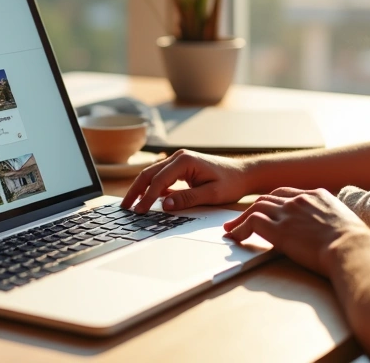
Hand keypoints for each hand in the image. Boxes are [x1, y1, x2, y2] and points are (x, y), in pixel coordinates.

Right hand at [121, 149, 249, 212]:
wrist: (244, 174)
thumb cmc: (231, 183)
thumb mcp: (210, 194)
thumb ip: (186, 199)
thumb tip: (163, 205)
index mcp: (185, 161)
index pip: (159, 180)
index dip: (147, 197)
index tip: (139, 211)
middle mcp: (179, 157)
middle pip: (149, 174)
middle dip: (136, 190)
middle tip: (126, 207)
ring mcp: (179, 160)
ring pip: (152, 174)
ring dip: (141, 188)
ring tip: (131, 204)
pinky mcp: (181, 167)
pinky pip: (161, 177)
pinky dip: (152, 187)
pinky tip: (146, 200)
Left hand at [223, 187, 369, 274]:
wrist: (352, 247)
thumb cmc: (356, 244)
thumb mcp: (346, 224)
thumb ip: (332, 223)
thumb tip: (333, 235)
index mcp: (317, 195)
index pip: (287, 194)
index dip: (272, 202)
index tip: (265, 209)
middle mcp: (299, 200)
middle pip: (268, 198)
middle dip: (252, 208)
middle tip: (240, 218)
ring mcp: (288, 213)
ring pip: (255, 208)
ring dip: (241, 218)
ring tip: (231, 228)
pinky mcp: (279, 230)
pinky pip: (252, 223)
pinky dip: (240, 228)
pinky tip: (235, 236)